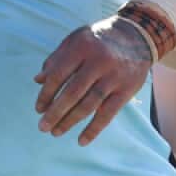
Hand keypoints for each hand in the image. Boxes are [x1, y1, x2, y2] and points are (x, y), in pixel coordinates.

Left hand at [33, 16, 153, 145]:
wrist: (137, 36)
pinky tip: (81, 140)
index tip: (38, 108)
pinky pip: (108, 113)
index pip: (58, 75)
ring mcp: (114, 77)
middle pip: (72, 92)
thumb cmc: (98, 40)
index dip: (46, 94)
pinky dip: (94, 129)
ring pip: (89, 104)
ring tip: (56, 132)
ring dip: (70, 121)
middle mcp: (98, 62)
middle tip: (42, 126)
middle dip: (55, 112)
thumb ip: (56, 59)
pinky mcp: (127, 90)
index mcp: (81, 47)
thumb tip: (37, 80)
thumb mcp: (75, 40)